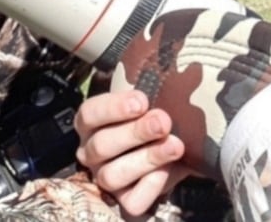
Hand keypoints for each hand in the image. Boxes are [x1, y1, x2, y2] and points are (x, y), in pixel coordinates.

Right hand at [74, 88, 189, 217]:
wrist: (178, 145)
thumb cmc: (157, 114)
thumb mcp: (153, 97)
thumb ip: (155, 87)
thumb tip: (181, 69)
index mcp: (93, 123)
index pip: (89, 114)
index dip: (114, 108)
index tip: (142, 101)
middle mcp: (92, 151)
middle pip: (102, 145)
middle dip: (136, 132)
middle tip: (163, 122)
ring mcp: (106, 177)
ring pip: (113, 174)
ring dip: (147, 158)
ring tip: (175, 145)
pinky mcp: (125, 199)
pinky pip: (132, 200)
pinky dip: (151, 185)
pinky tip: (169, 169)